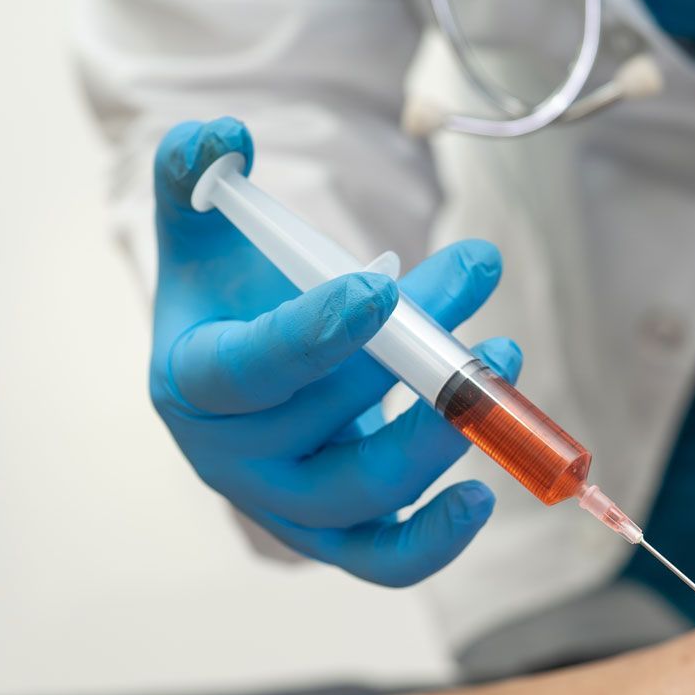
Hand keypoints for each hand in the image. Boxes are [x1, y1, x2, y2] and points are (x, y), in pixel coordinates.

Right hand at [150, 117, 519, 585]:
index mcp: (191, 380)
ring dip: (440, 434)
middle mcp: (230, 458)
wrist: (239, 377)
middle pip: (324, 423)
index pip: (248, 370)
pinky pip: (383, 560)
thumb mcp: (203, 229)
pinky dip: (434, 541)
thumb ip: (194, 174)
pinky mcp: (335, 537)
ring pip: (362, 494)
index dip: (312, 335)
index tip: (380, 289)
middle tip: (478, 281)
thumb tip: (223, 133)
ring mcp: (285, 505)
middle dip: (410, 356)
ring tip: (502, 360)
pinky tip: (484, 494)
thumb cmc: (229, 296)